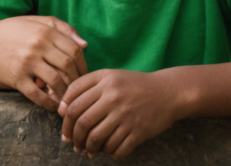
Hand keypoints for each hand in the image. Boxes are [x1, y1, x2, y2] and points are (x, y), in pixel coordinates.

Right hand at [0, 16, 87, 111]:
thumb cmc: (12, 31)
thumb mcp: (36, 22)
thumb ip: (61, 28)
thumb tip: (84, 45)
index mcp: (46, 31)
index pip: (74, 50)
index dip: (83, 64)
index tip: (84, 74)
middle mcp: (38, 46)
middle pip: (68, 66)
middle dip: (77, 80)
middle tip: (79, 89)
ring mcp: (27, 63)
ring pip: (55, 82)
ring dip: (65, 93)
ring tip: (68, 99)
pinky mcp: (16, 78)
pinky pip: (36, 94)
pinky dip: (47, 103)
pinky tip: (52, 106)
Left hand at [58, 69, 178, 159]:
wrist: (168, 92)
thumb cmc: (134, 85)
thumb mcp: (110, 76)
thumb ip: (84, 86)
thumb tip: (62, 108)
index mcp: (105, 82)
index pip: (73, 104)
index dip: (65, 121)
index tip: (66, 129)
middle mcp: (114, 98)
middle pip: (83, 123)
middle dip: (74, 138)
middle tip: (74, 144)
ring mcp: (127, 116)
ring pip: (97, 139)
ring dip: (89, 148)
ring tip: (89, 150)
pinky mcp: (139, 131)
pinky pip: (117, 149)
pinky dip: (109, 154)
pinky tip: (108, 151)